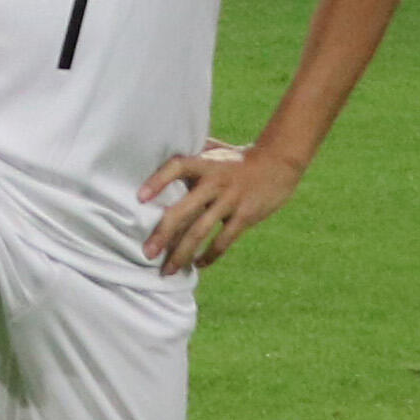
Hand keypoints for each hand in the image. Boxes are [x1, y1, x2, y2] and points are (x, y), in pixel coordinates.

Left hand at [138, 141, 300, 271]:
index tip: (140, 197)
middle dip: (163, 234)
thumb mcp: (214, 150)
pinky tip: (198, 265)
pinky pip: (224, 240)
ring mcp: (230, 201)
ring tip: (168, 269)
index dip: (158, 181)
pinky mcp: (245, 216)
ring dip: (183, 253)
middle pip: (183, 211)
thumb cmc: (237, 157)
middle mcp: (215, 183)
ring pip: (201, 232)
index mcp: (204, 164)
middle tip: (147, 253)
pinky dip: (210, 255)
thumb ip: (190, 154)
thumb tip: (159, 150)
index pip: (176, 168)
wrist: (279, 162)